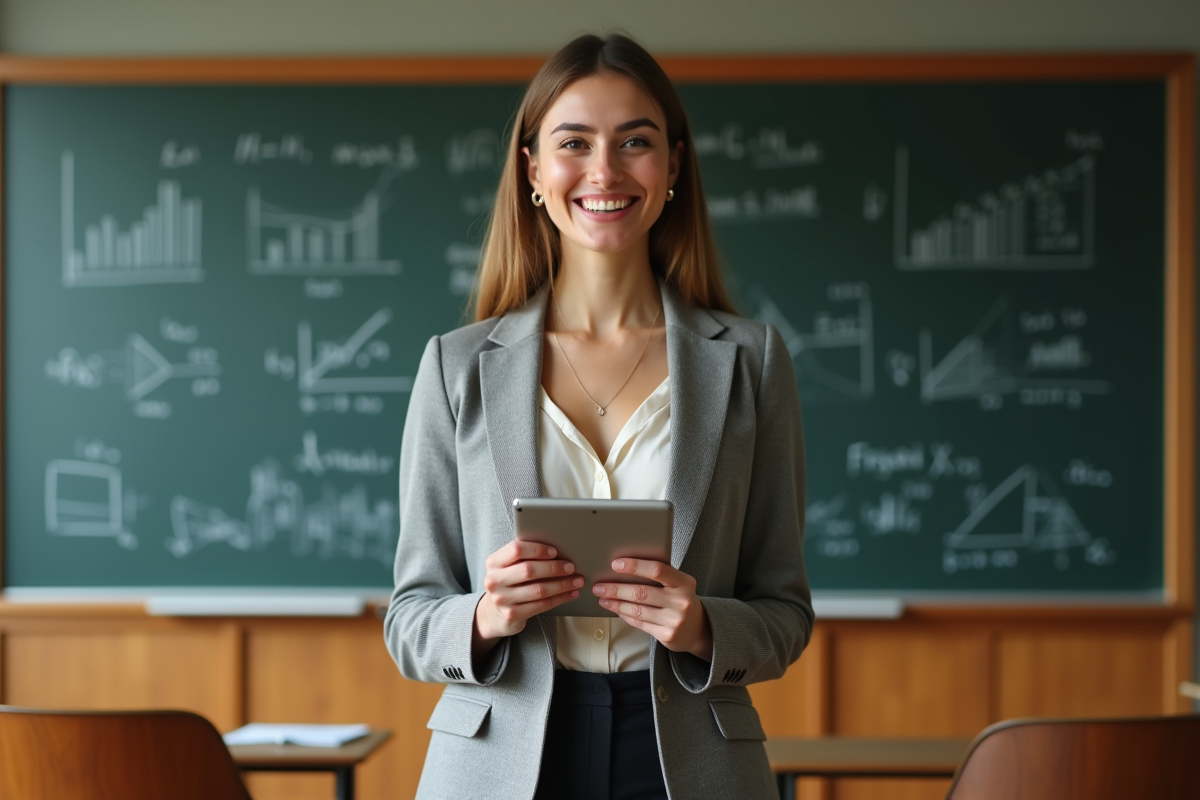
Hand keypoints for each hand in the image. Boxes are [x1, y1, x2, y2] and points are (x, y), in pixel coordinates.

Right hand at [474, 540, 582, 644]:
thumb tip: (558, 550)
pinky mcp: (512, 615)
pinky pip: (542, 605)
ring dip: (562, 584)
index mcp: (493, 562)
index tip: (555, 551)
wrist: (494, 613)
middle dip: (554, 568)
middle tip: (571, 567)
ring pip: (539, 590)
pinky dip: (560, 598)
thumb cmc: (509, 583)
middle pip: (529, 570)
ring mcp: (502, 599)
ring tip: (577, 581)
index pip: (516, 549)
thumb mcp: (508, 567)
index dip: (538, 549)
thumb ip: (524, 557)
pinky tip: (570, 594)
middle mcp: (494, 581)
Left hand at [593, 559, 712, 660]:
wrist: (697, 628)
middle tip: (599, 586)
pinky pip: (639, 623)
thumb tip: (624, 567)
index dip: (635, 566)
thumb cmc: (680, 598)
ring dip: (616, 603)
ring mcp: (675, 620)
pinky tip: (615, 609)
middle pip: (642, 593)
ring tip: (602, 598)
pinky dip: (624, 615)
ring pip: (637, 610)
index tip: (615, 564)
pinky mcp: (667, 635)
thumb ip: (659, 575)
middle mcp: (681, 601)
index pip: (657, 569)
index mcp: (684, 582)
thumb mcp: (678, 583)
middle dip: (616, 589)